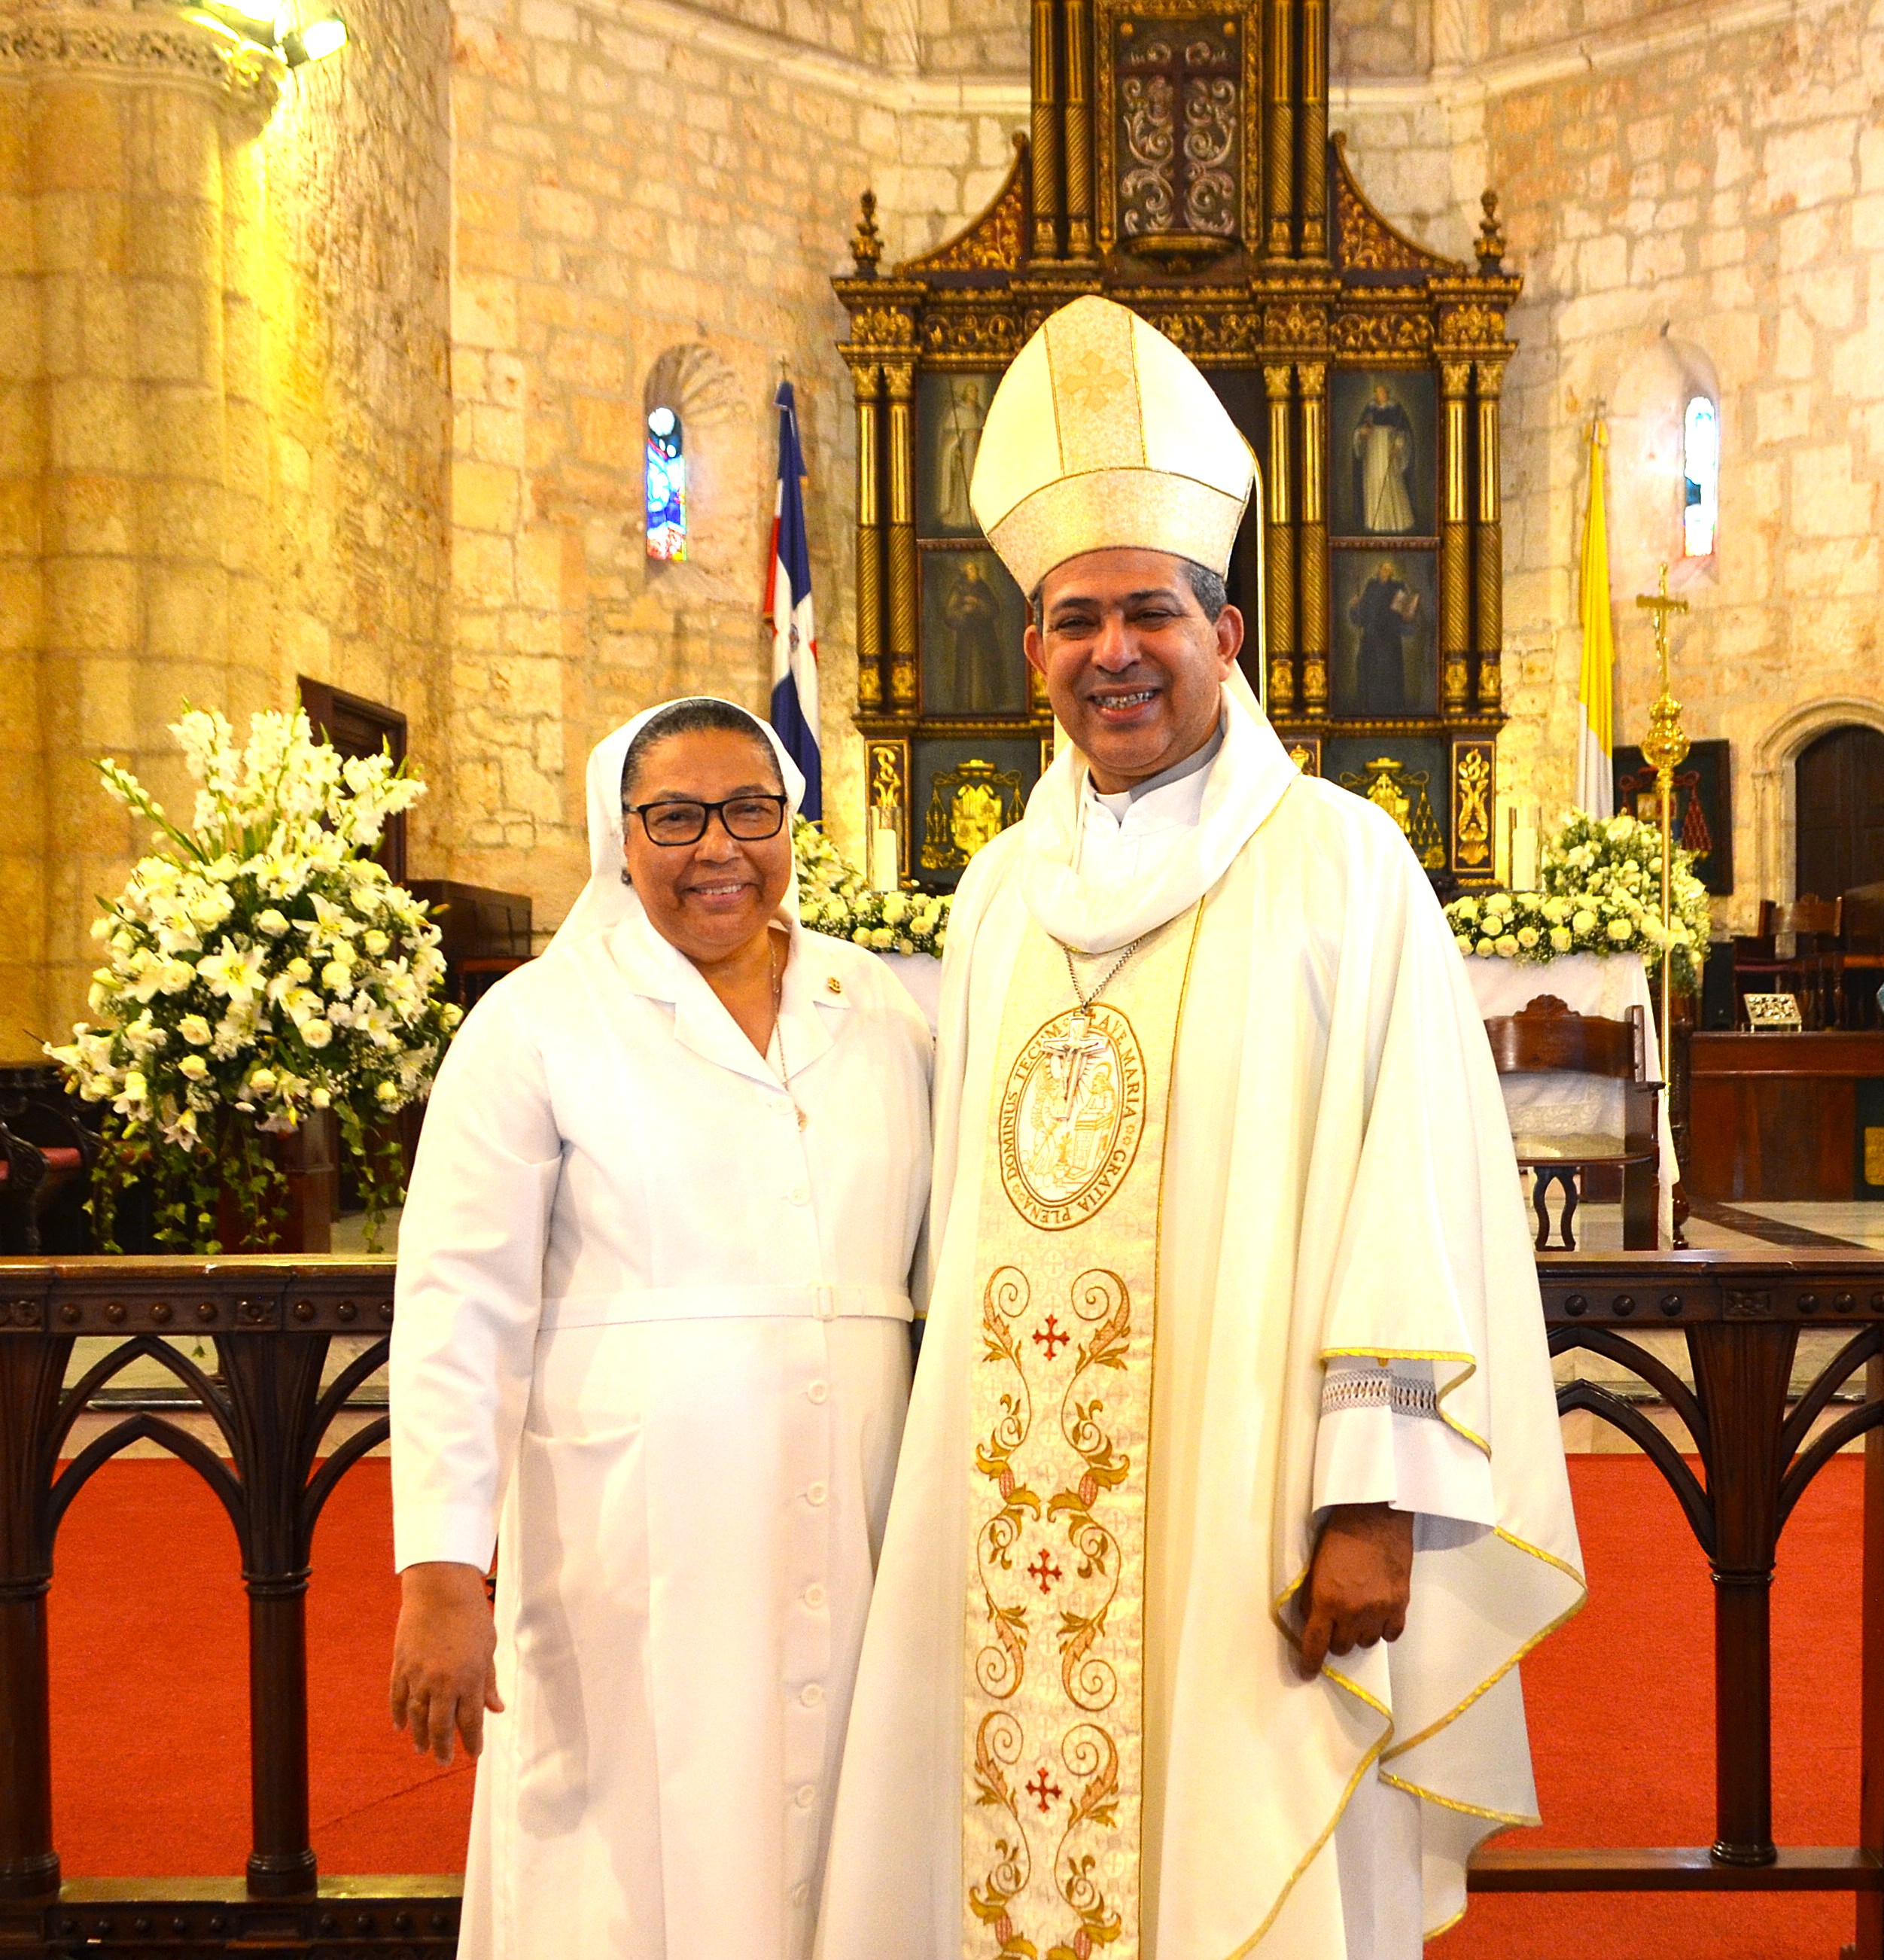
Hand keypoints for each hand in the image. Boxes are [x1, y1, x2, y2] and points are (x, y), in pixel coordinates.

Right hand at [390, 1561, 502, 1763]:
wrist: (440, 1587)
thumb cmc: (471, 1614)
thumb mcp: (488, 1647)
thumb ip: (488, 1681)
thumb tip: (496, 1709)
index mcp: (469, 1678)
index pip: (471, 1721)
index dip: (472, 1741)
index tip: (474, 1754)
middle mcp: (443, 1682)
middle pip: (441, 1726)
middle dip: (444, 1748)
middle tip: (444, 1762)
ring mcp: (419, 1675)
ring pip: (417, 1717)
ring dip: (420, 1736)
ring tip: (423, 1749)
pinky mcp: (401, 1665)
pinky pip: (397, 1697)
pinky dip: (399, 1714)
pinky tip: (402, 1726)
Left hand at [1297, 1502, 1413, 1679]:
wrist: (1375, 1517)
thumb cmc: (1339, 1536)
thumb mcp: (1315, 1567)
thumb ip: (1313, 1597)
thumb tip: (1311, 1621)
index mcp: (1327, 1601)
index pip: (1315, 1644)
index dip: (1310, 1662)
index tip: (1307, 1673)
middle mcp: (1353, 1612)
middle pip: (1342, 1647)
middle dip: (1336, 1639)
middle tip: (1336, 1624)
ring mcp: (1379, 1610)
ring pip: (1367, 1642)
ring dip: (1359, 1633)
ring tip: (1359, 1615)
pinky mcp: (1400, 1604)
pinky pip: (1391, 1634)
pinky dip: (1384, 1629)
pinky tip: (1379, 1617)